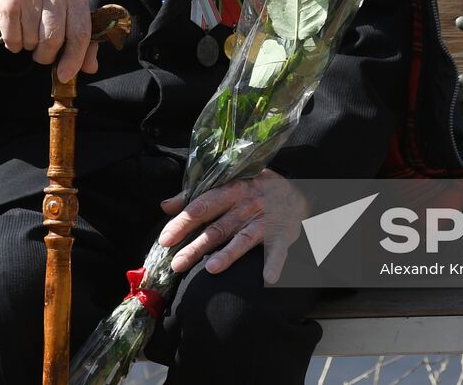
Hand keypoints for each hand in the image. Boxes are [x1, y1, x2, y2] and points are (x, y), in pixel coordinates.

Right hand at [0, 0, 98, 81]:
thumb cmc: (42, 2)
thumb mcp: (66, 13)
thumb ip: (81, 40)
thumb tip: (91, 67)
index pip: (80, 32)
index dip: (74, 58)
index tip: (65, 75)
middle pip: (54, 40)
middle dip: (46, 55)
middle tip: (42, 53)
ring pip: (32, 41)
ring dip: (28, 47)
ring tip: (27, 34)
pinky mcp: (9, 1)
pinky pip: (13, 39)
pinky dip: (13, 44)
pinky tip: (14, 31)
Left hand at [158, 170, 309, 281]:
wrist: (297, 192)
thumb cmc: (254, 190)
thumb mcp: (228, 184)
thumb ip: (197, 195)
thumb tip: (166, 206)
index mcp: (231, 189)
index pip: (202, 206)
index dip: (182, 223)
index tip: (164, 240)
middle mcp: (247, 204)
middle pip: (217, 227)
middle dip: (195, 246)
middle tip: (176, 264)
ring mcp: (264, 221)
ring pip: (242, 239)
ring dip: (228, 254)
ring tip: (210, 269)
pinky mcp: (282, 235)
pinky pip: (278, 251)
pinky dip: (274, 263)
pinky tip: (268, 278)